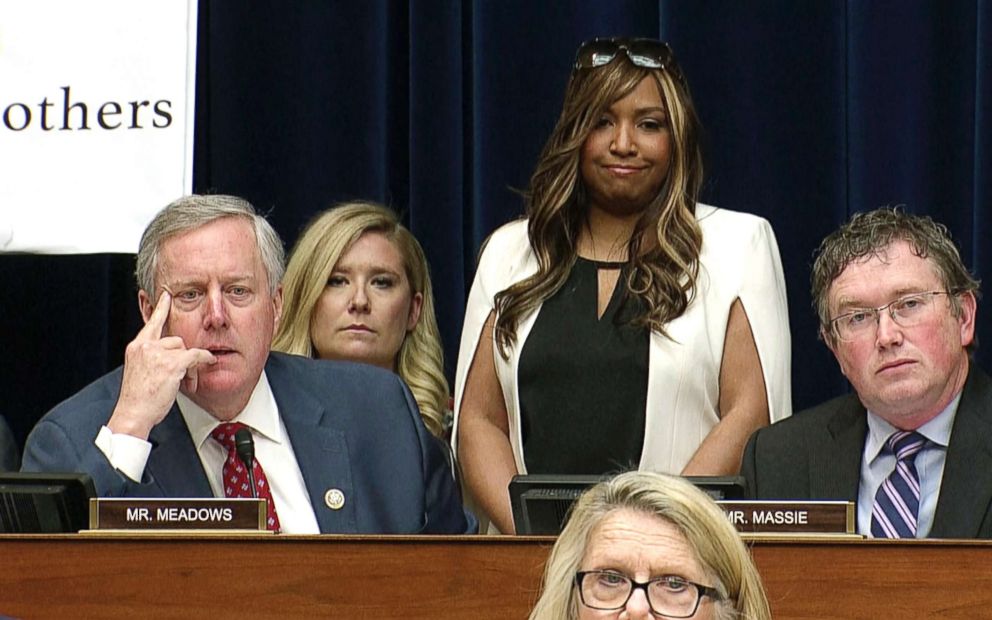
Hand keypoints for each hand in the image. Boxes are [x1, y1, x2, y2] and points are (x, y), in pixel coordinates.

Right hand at [107, 291, 215, 439]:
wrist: (133, 413)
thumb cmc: (137, 398)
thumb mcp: (140, 372)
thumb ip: (152, 359)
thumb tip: (172, 356)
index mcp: (137, 348)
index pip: (152, 323)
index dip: (161, 308)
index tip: (166, 295)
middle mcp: (146, 347)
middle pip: (176, 341)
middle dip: (183, 358)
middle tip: (183, 376)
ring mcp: (158, 354)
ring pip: (185, 350)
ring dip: (190, 367)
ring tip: (184, 383)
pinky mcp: (171, 364)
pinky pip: (196, 355)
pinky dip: (204, 359)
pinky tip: (208, 362)